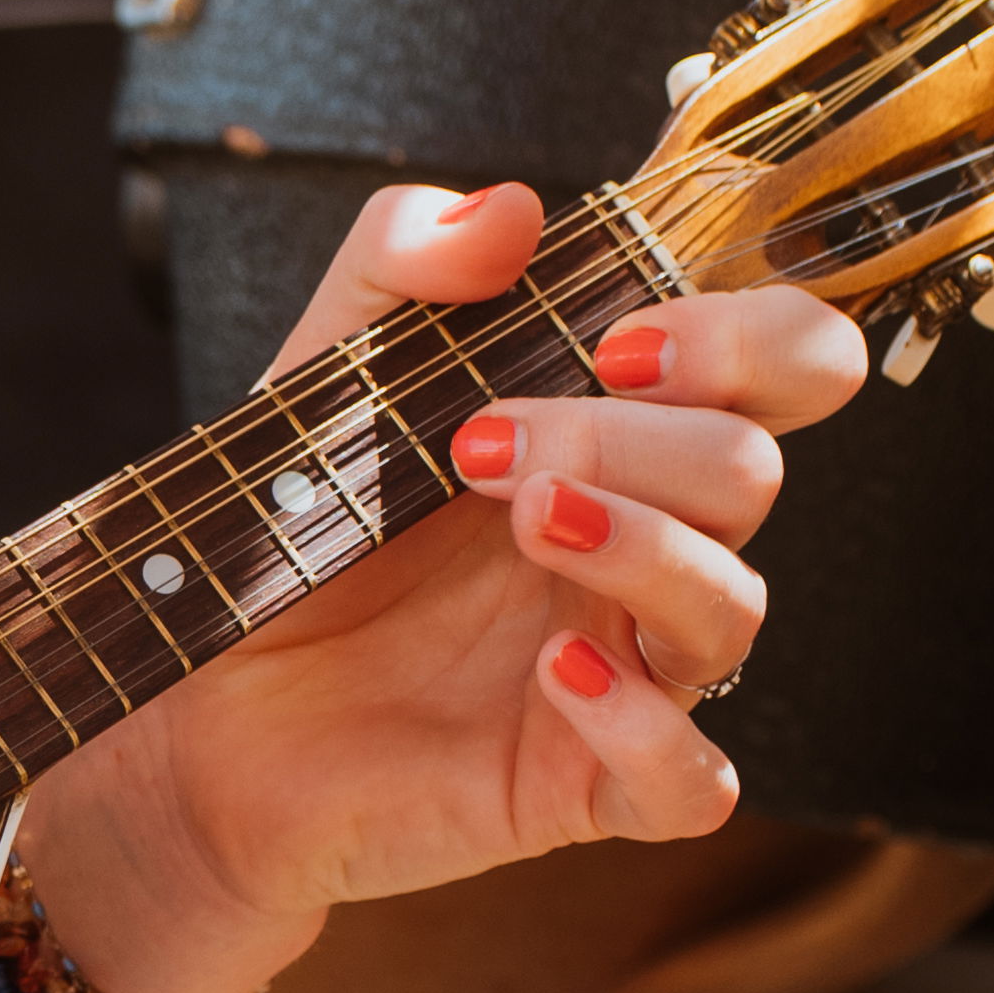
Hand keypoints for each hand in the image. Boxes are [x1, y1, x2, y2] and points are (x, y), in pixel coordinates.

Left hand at [28, 184, 865, 992]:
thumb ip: (402, 263)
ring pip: (736, 609)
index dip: (752, 339)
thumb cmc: (295, 534)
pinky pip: (694, 780)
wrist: (206, 700)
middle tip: (480, 448)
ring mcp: (630, 667)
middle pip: (751, 473)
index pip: (787, 366)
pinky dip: (648, 727)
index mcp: (620, 432)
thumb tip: (510, 207)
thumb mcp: (324, 370)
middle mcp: (646, 544)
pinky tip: (554, 674)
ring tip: (526, 522)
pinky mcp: (588, 784)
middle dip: (633, 441)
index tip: (619, 341)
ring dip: (643, 549)